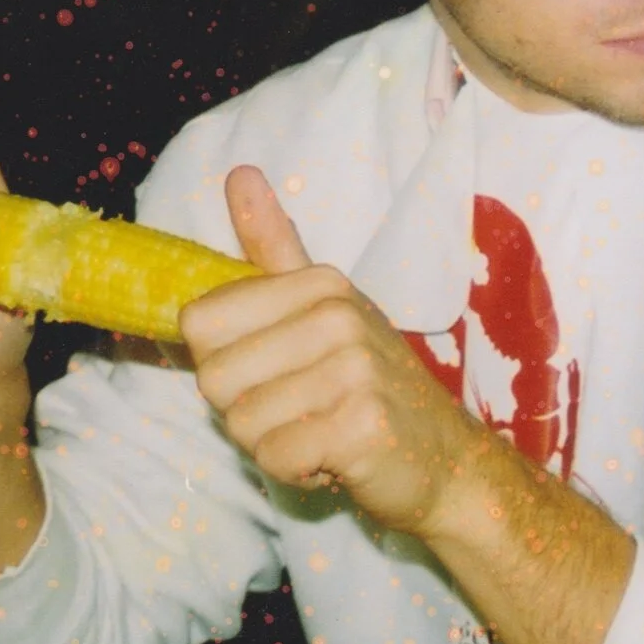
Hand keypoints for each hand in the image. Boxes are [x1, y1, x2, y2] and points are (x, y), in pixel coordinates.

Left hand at [181, 165, 485, 534]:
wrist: (445, 457)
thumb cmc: (370, 385)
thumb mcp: (326, 309)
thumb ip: (275, 248)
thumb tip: (239, 172)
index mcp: (322, 283)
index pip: (199, 323)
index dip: (227, 361)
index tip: (280, 370)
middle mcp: (340, 316)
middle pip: (213, 378)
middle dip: (247, 410)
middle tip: (304, 409)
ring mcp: (356, 370)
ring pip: (242, 423)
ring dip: (273, 444)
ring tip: (323, 432)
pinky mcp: (363, 426)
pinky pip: (276, 457)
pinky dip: (297, 471)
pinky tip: (336, 459)